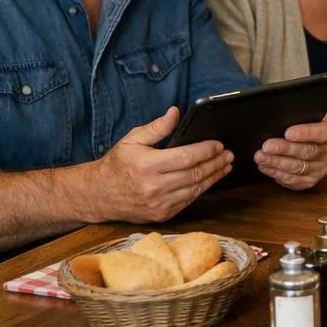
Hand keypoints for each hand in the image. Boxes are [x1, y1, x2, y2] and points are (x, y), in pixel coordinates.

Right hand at [91, 107, 232, 222]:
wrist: (99, 195)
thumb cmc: (117, 163)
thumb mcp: (132, 139)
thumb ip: (157, 127)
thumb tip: (176, 112)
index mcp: (147, 165)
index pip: (186, 157)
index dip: (206, 151)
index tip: (218, 144)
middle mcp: (154, 187)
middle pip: (195, 174)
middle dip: (216, 163)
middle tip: (228, 155)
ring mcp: (159, 204)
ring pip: (195, 189)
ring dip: (214, 177)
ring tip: (225, 166)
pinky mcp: (161, 215)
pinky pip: (188, 201)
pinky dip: (201, 190)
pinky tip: (210, 180)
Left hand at [256, 117, 326, 190]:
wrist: (317, 144)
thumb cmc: (307, 129)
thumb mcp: (307, 120)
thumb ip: (296, 122)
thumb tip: (275, 126)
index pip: (321, 133)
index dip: (304, 133)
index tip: (287, 133)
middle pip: (307, 152)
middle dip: (284, 149)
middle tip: (267, 147)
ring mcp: (320, 169)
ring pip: (298, 168)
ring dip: (277, 163)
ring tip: (261, 158)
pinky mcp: (310, 181)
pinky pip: (293, 180)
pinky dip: (277, 174)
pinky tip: (265, 167)